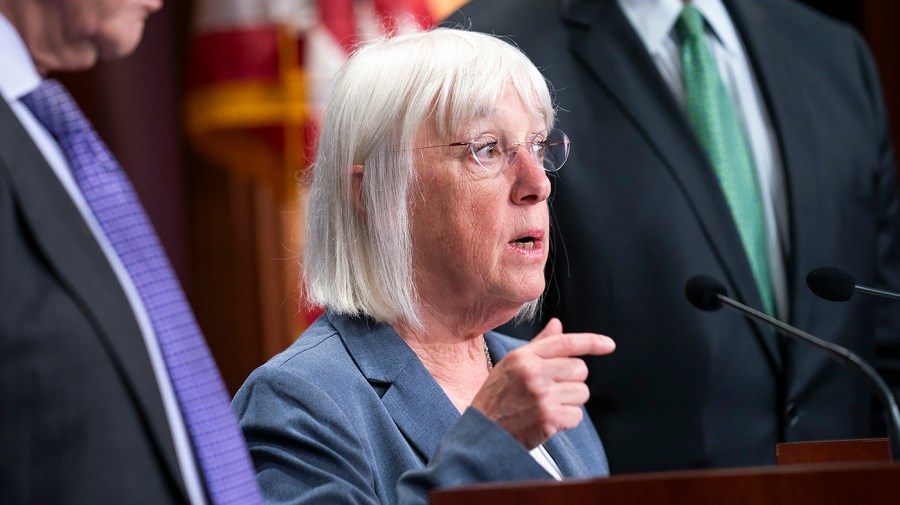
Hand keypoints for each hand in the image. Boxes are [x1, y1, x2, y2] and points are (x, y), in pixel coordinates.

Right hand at [470, 318, 614, 448]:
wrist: (483, 433)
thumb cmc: (497, 397)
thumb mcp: (512, 365)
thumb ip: (539, 345)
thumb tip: (558, 324)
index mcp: (523, 357)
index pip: (565, 342)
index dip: (592, 342)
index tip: (609, 345)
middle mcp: (533, 373)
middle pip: (580, 369)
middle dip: (572, 381)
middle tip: (553, 390)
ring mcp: (541, 395)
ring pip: (581, 393)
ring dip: (570, 401)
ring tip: (547, 406)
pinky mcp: (548, 418)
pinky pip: (577, 415)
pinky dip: (567, 420)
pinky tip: (548, 420)